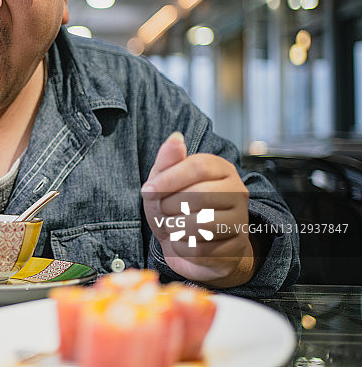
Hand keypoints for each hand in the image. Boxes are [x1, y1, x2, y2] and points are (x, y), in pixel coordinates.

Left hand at [141, 132, 255, 287]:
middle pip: (199, 195)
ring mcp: (240, 220)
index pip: (198, 166)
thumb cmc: (175, 207)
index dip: (168, 178)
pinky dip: (181, 248)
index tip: (147, 190)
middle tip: (162, 211)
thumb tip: (175, 138)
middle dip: (169, 206)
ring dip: (174, 228)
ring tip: (172, 226)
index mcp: (220, 169)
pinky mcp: (236, 248)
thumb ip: (167, 161)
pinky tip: (182, 242)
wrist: (188, 245)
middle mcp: (237, 192)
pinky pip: (201, 250)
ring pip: (201, 224)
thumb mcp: (164, 181)